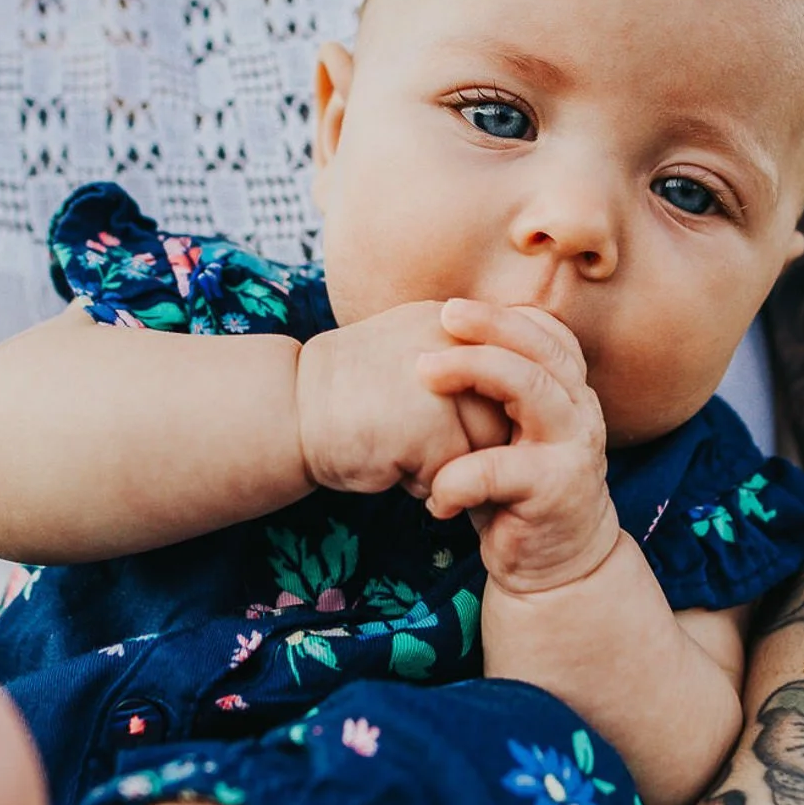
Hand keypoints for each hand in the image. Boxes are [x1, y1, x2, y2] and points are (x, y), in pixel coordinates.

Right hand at [296, 301, 511, 496]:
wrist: (289, 410)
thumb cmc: (349, 394)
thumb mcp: (411, 355)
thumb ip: (459, 364)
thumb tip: (514, 400)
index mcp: (452, 321)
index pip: (512, 372)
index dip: (489, 408)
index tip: (447, 422)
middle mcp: (454, 341)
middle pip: (507, 411)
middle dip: (474, 439)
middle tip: (420, 440)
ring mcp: (444, 381)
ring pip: (487, 446)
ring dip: (453, 463)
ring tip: (404, 450)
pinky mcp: (430, 427)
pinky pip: (457, 475)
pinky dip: (426, 483)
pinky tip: (390, 465)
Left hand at [418, 300, 621, 594]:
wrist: (557, 565)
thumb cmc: (517, 490)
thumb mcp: (505, 433)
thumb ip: (489, 392)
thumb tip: (429, 342)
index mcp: (568, 390)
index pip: (546, 333)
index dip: (501, 315)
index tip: (451, 308)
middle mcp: (580, 410)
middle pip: (540, 348)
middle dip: (488, 326)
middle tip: (438, 317)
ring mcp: (573, 448)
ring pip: (530, 388)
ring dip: (473, 372)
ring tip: (423, 373)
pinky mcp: (555, 490)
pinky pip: (499, 469)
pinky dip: (456, 477)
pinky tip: (434, 497)